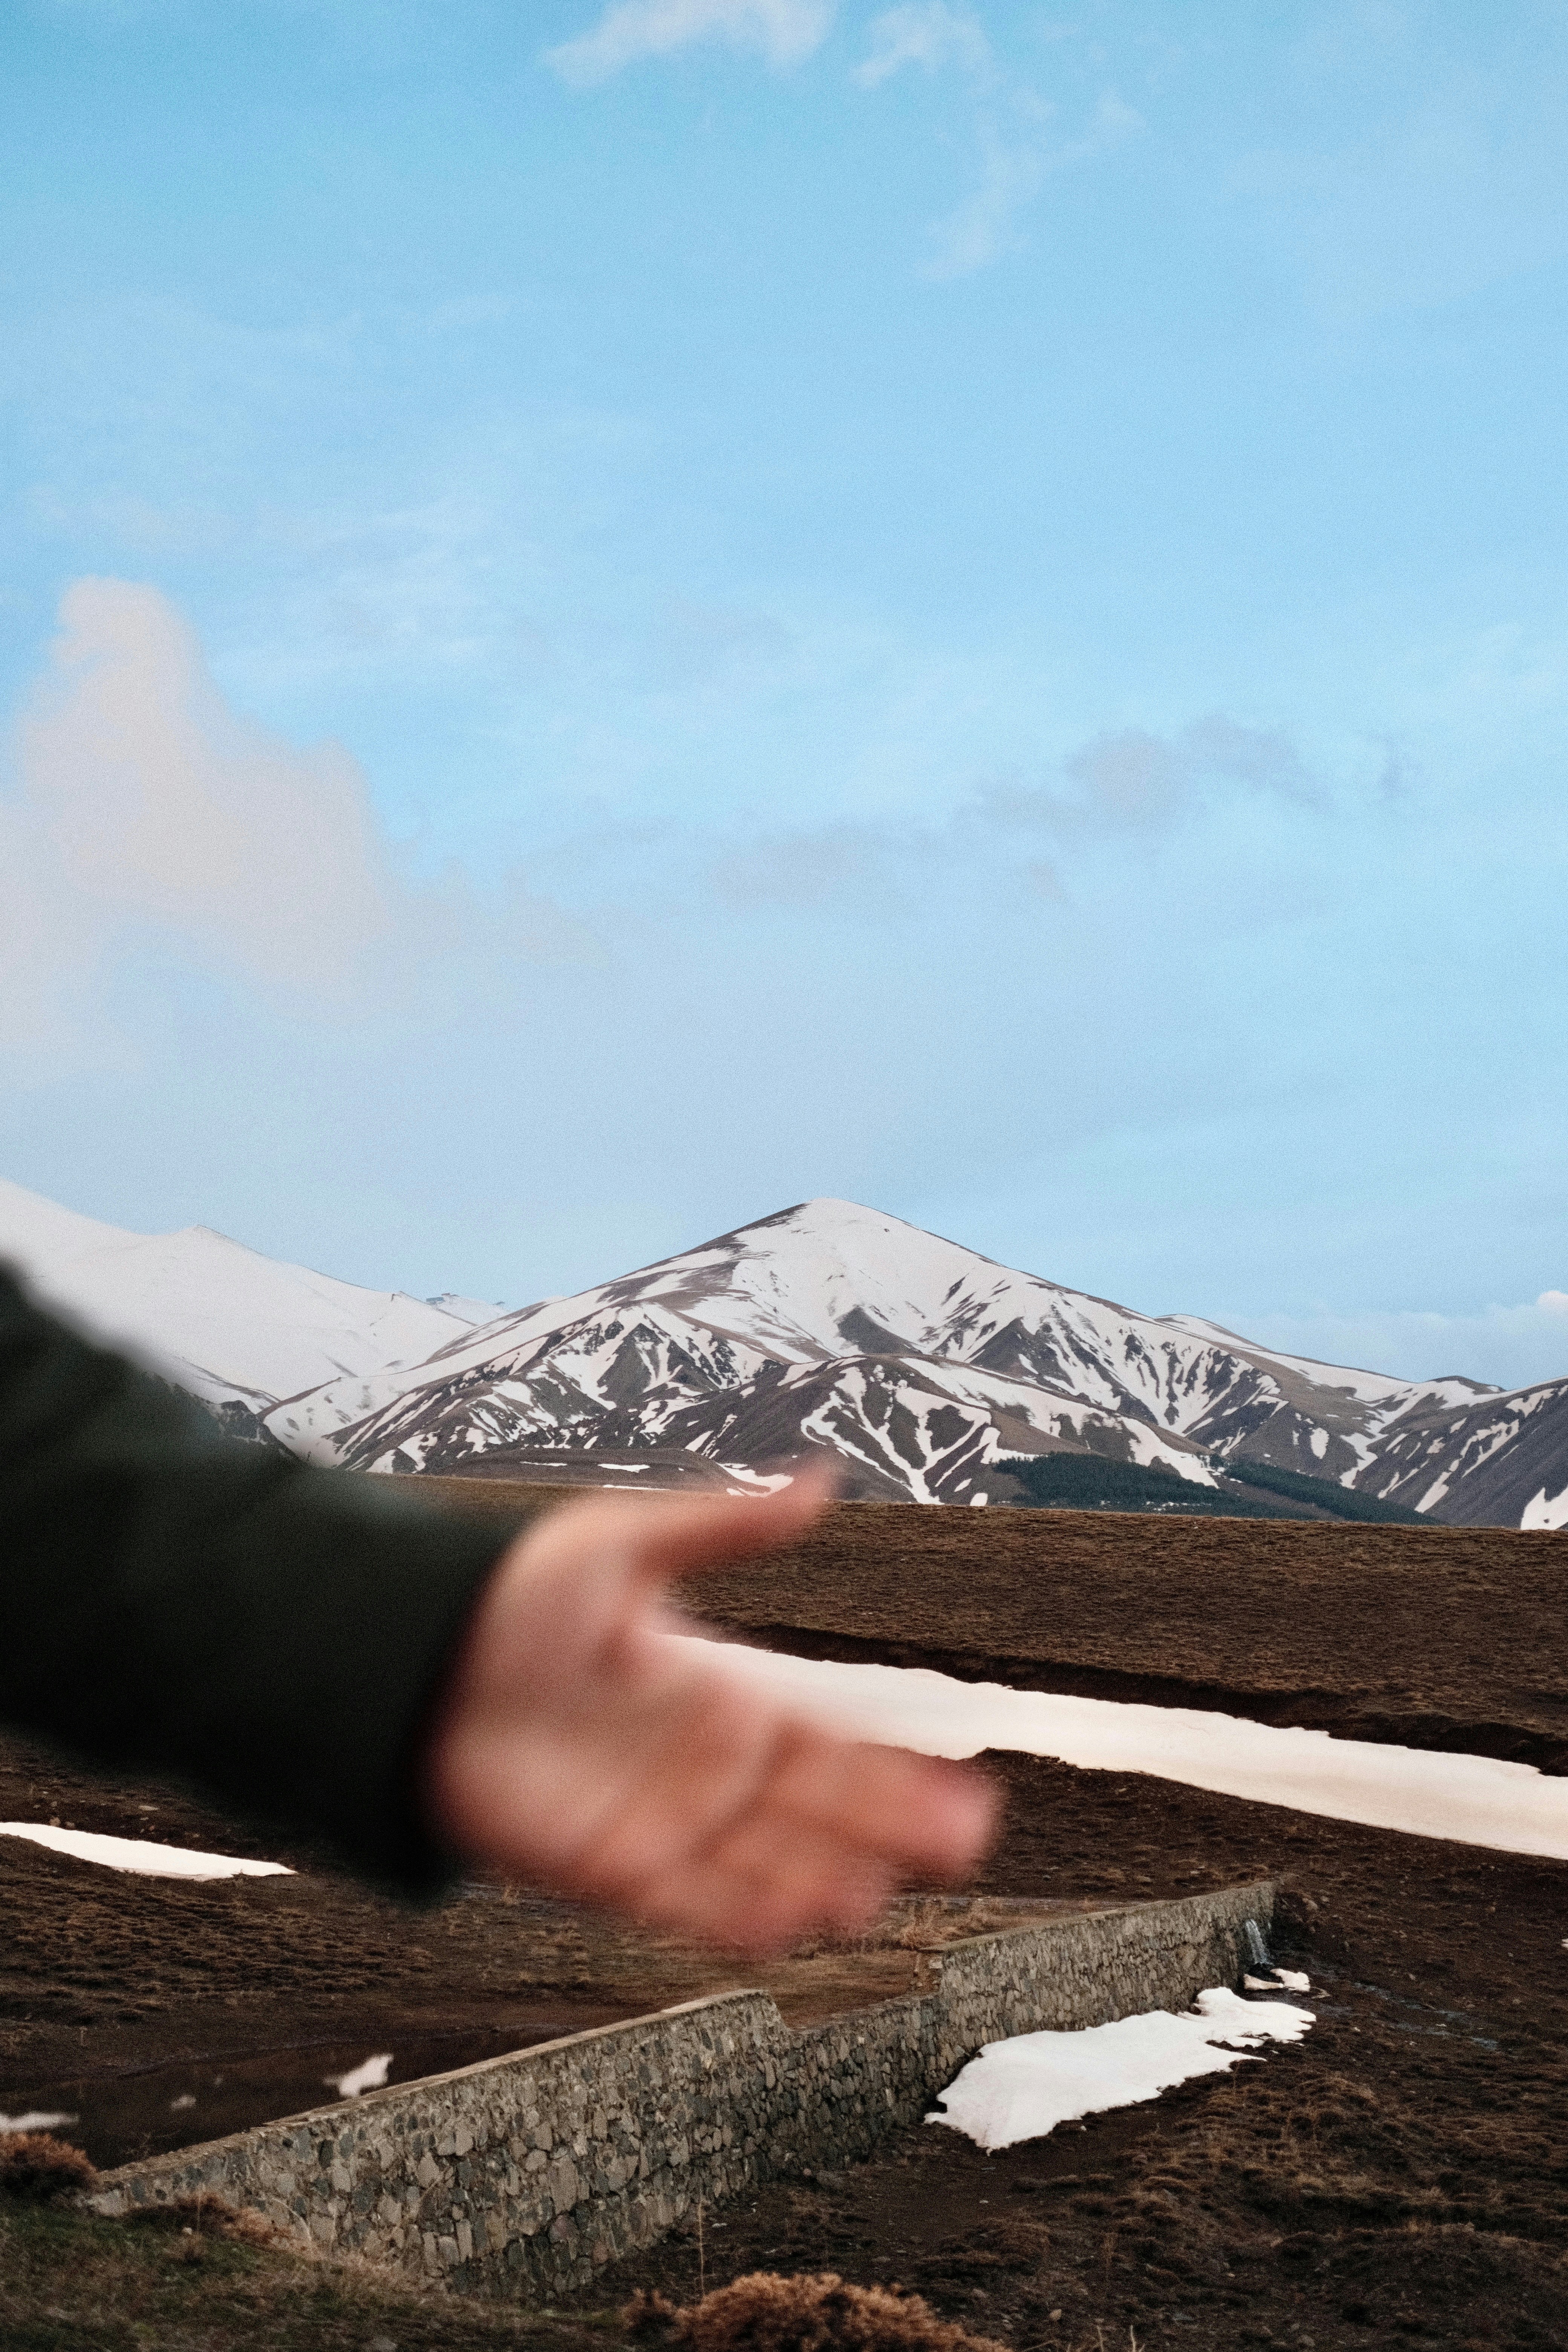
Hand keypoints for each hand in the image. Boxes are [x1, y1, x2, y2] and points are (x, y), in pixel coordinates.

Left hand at [420, 1472, 995, 1953]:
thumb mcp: (622, 1545)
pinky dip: (743, 1915)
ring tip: (881, 1892)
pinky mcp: (609, 1869)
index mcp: (718, 1688)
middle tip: (965, 1842)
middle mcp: (703, 1762)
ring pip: (767, 1859)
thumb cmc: (506, 1598)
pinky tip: (797, 1922)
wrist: (405, 1668)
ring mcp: (661, 1820)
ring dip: (825, 1876)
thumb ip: (725, 1525)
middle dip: (887, 1822)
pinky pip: (692, 1904)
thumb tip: (820, 1480)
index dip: (893, 1760)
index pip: (829, 1732)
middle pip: (816, 1802)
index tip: (960, 1782)